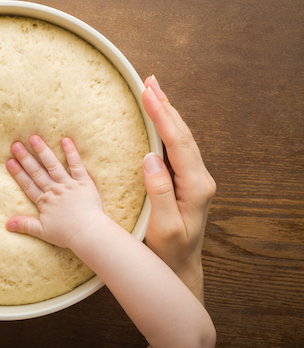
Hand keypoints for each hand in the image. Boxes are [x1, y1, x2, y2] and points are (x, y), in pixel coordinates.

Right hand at [5, 135, 111, 248]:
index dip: (18, 173)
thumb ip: (25, 225)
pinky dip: (71, 153)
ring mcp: (68, 184)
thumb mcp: (42, 232)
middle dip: (25, 158)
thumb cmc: (67, 234)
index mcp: (44, 201)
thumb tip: (7, 224)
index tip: (9, 161)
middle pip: (37, 171)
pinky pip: (76, 165)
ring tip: (34, 138)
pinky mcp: (83, 182)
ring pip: (53, 165)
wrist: (88, 233)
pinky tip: (66, 140)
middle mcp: (54, 190)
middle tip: (15, 144)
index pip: (28, 184)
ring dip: (43, 151)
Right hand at [141, 75, 215, 302]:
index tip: (148, 93)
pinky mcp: (185, 180)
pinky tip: (158, 118)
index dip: (162, 116)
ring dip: (166, 113)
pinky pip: (176, 147)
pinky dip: (166, 128)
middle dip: (165, 105)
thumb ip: (160, 192)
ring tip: (153, 91)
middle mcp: (199, 178)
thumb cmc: (169, 251)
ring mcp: (194, 178)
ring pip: (180, 138)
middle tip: (149, 81)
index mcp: (196, 186)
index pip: (178, 143)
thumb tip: (150, 156)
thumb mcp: (163, 226)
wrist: (180, 267)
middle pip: (182, 134)